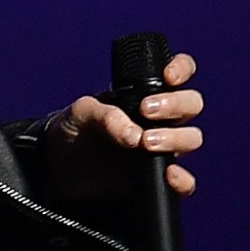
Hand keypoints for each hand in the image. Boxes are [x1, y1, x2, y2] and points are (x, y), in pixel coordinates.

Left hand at [42, 51, 205, 203]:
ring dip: (175, 138)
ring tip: (144, 142)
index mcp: (144, 93)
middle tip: (145, 111)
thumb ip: (104, 115)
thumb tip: (134, 134)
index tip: (167, 77)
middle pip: (191, 104)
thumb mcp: (80, 114)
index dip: (182, 68)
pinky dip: (182, 180)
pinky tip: (167, 174)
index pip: (178, 72)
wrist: (57, 168)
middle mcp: (159, 117)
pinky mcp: (156, 176)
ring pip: (191, 137)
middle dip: (175, 105)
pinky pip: (184, 182)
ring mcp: (162, 147)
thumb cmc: (73, 130)